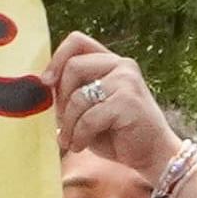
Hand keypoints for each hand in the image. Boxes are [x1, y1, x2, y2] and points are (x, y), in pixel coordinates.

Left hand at [50, 33, 180, 176]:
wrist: (154, 155)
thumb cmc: (119, 134)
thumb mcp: (91, 108)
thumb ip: (72, 94)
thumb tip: (42, 87)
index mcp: (111, 62)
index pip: (77, 41)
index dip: (56, 58)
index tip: (46, 82)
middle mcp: (121, 66)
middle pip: (73, 67)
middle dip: (60, 98)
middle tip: (62, 122)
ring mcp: (127, 82)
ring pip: (77, 97)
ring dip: (68, 124)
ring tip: (70, 140)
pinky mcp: (128, 102)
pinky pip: (88, 118)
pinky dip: (79, 136)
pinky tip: (80, 146)